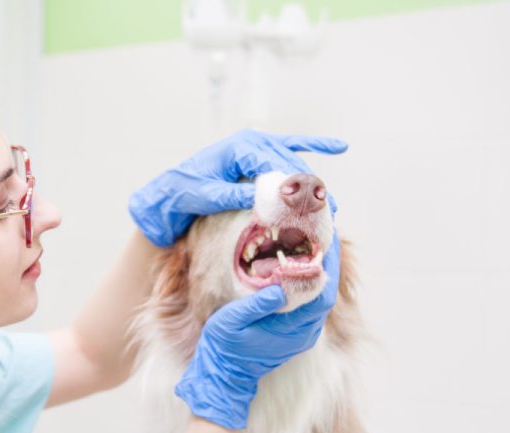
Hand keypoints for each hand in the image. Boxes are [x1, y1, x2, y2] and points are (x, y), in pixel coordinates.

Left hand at [128, 129, 347, 246]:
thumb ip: (232, 196)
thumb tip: (260, 200)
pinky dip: (314, 146)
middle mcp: (252, 142)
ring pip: (293, 162)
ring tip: (332, 206)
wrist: (170, 191)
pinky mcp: (260, 155)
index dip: (293, 186)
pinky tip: (339, 146)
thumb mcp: (206, 196)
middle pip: (289, 163)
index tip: (308, 207)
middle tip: (328, 213)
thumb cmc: (185, 191)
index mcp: (239, 147)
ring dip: (312, 183)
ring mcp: (257, 146)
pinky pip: (291, 148)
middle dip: (309, 188)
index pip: (274, 165)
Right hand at [173, 232, 340, 429]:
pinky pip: (310, 303)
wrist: (224, 374)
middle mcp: (304, 333)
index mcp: (292, 329)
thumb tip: (281, 287)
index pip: (322, 294)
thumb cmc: (224, 346)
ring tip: (314, 243)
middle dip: (328, 261)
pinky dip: (311, 282)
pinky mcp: (296, 332)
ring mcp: (302, 334)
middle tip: (324, 233)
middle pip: (327, 292)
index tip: (328, 239)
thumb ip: (256, 305)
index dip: (329, 265)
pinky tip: (302, 265)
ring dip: (320, 270)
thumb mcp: (232, 322)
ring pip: (320, 297)